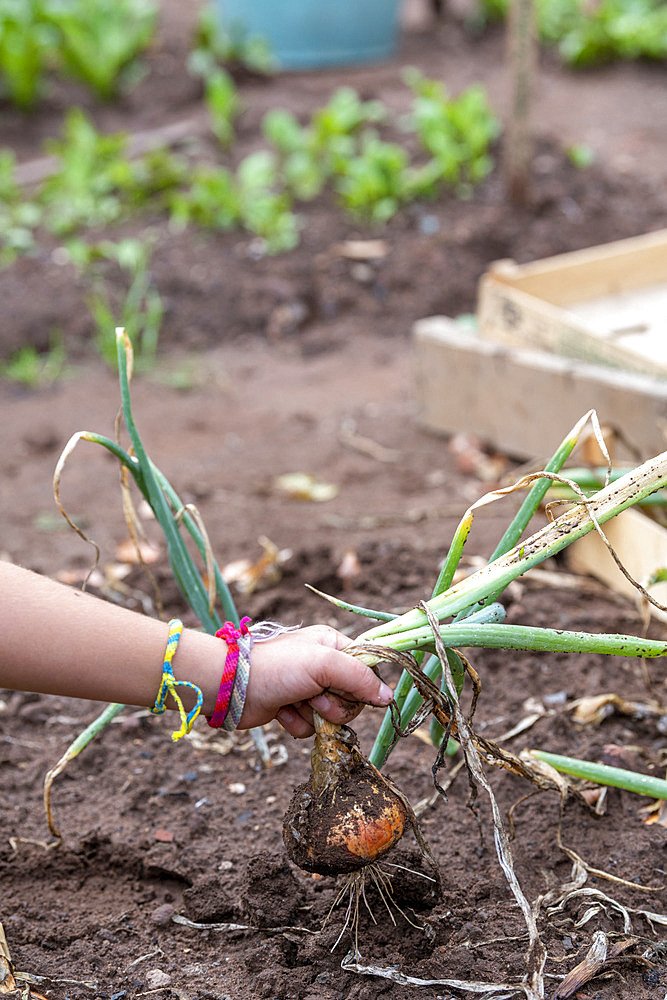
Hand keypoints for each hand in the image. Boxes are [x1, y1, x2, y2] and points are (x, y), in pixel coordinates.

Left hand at [239, 624, 392, 737]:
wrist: (231, 687)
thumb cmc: (277, 667)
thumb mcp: (324, 664)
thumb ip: (359, 678)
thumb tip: (388, 697)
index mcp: (333, 645)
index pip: (367, 670)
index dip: (361, 686)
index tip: (345, 689)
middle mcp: (322, 666)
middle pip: (352, 698)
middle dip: (333, 704)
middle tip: (313, 696)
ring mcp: (307, 689)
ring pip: (332, 717)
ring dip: (313, 715)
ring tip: (294, 702)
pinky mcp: (292, 709)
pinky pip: (310, 728)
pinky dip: (296, 724)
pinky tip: (280, 712)